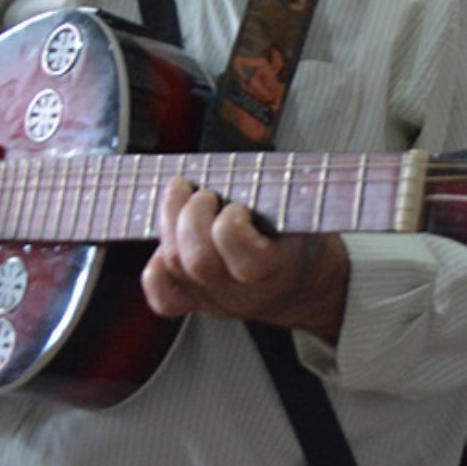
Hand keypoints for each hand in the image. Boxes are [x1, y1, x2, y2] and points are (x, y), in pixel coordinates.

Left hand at [143, 177, 348, 338]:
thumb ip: (285, 193)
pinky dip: (155, 271)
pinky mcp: (199, 302)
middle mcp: (242, 291)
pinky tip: (165, 244)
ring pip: (175, 268)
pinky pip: (165, 299)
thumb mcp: (309, 214)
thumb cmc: (308, 245)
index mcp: (276, 268)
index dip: (230, 220)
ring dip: (169, 224)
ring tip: (180, 197)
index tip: (238, 203)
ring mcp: (217, 299)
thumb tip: (268, 163)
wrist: (311, 291)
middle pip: (198, 261)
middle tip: (203, 193)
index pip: (240, 253)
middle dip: (190, 216)